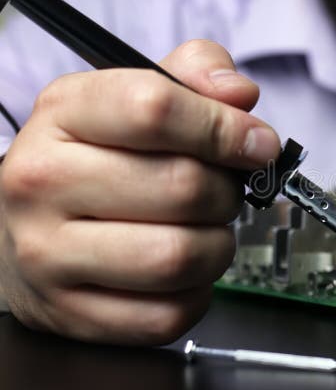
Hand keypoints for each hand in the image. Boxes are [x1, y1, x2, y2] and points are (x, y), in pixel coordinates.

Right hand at [0, 40, 279, 344]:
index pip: (156, 109)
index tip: (257, 143)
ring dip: (217, 246)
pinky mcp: (71, 313)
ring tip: (204, 230)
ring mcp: (49, 254)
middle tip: (223, 190)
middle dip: (226, 192)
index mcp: (63, 114)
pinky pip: (169, 314)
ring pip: (180, 257)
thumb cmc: (94, 159)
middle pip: (183, 187)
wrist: (23, 228)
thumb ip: (194, 74)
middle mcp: (42, 182)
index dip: (225, 128)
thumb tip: (239, 95)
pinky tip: (182, 271)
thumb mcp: (133, 94)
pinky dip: (196, 293)